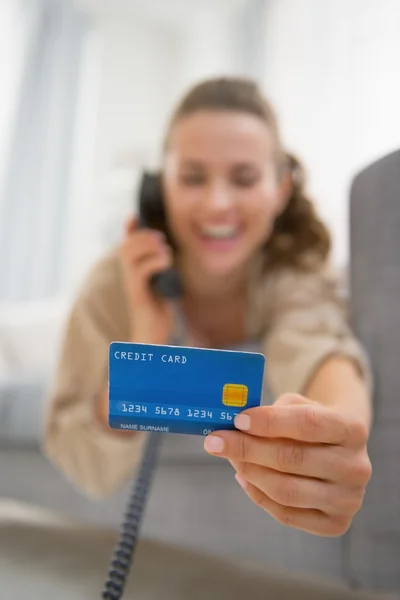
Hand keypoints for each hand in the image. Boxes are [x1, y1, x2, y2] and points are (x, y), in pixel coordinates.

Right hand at [119, 217, 174, 343]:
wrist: (152, 336)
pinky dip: (155, 262)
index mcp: (133, 271)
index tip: (134, 216)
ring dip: (149, 247)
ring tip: (165, 252)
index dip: (128, 229)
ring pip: (130, 255)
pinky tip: (166, 264)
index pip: (125, 244)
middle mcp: (127, 276)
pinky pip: (141, 271)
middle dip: (143, 236)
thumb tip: (167, 250)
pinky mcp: (137, 295)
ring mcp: (130, 285)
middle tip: (161, 239)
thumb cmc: (158, 311)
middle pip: (126, 245)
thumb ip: (160, 268)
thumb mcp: (162, 283)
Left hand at [204, 394, 371, 536]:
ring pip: (286, 491)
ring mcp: (349, 499)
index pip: (308, 424)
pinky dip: (257, 494)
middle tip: (216, 441)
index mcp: (352, 428)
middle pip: (292, 459)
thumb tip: (233, 427)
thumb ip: (272, 413)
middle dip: (247, 449)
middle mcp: (356, 466)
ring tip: (229, 458)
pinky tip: (243, 476)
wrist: (341, 449)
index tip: (237, 420)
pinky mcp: (336, 524)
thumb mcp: (299, 405)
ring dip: (249, 472)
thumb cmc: (312, 422)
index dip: (269, 422)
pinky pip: (286, 514)